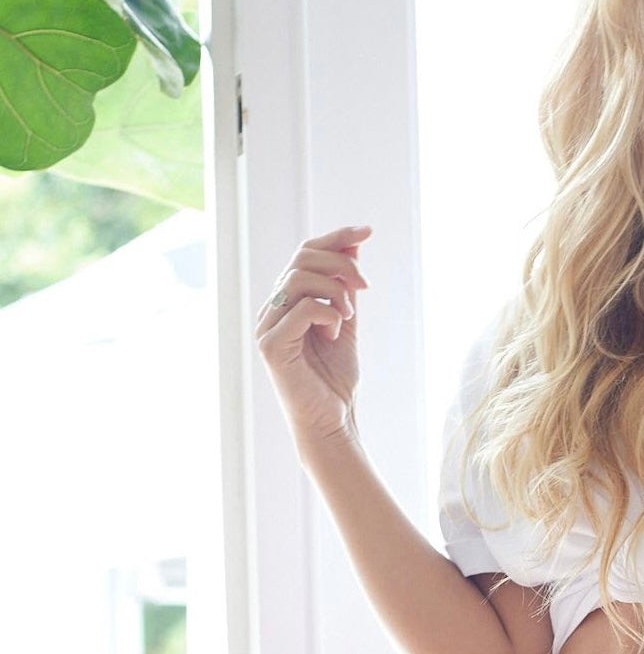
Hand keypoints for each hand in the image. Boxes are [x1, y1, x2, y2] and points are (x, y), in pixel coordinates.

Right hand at [255, 224, 370, 450]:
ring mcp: (267, 326)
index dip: (336, 237)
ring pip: (298, 280)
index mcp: (286, 301)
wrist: (333, 422)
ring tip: (349, 317)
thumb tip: (354, 244)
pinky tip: (336, 333)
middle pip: (301, 259)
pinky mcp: (271, 346)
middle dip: (341, 264)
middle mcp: (272, 309)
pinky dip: (327, 314)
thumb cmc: (335, 379)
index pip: (305, 253)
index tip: (367, 231)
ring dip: (335, 292)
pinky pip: (301, 309)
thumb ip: (345, 286)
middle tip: (366, 286)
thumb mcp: (346, 322)